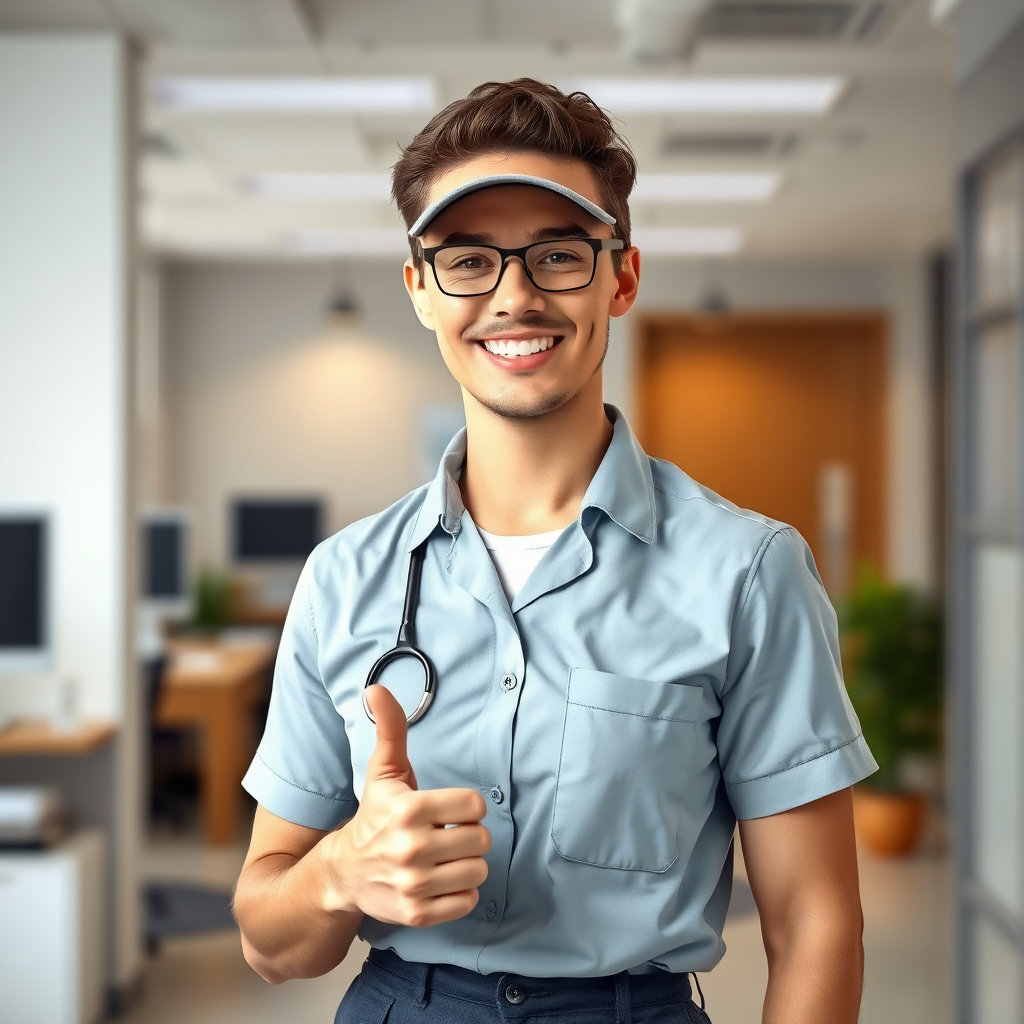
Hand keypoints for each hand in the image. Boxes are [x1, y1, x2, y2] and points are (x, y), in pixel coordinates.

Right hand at [323, 684, 490, 927]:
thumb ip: (389, 728)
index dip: (466, 808)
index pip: (476, 807)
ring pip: (478, 871)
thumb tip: (376, 688)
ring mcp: (413, 885)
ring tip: (443, 858)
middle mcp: (411, 849)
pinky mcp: (416, 914)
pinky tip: (439, 881)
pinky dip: (460, 893)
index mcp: (409, 810)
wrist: (343, 873)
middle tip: (445, 836)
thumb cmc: (374, 815)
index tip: (447, 812)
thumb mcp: (383, 771)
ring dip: (466, 865)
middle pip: (481, 841)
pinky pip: (467, 901)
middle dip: (468, 836)